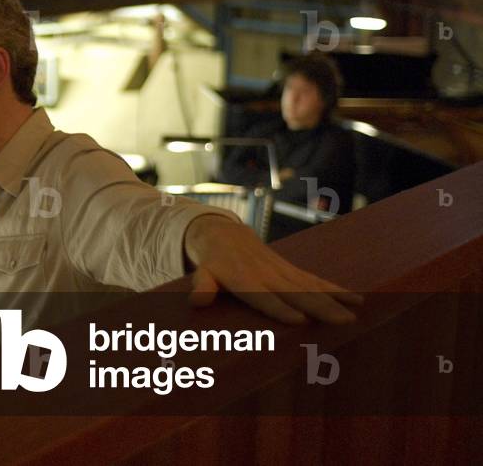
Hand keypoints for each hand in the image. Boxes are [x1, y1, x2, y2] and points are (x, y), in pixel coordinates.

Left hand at [184, 215, 362, 324]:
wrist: (224, 235)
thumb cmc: (212, 263)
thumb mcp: (201, 273)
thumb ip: (202, 285)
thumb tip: (198, 300)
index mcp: (245, 281)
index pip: (264, 298)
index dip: (280, 309)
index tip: (299, 321)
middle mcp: (268, 276)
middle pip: (296, 294)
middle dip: (320, 308)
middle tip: (343, 321)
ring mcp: (283, 272)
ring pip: (312, 287)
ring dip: (335, 300)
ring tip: (356, 312)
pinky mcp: (292, 270)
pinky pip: (316, 280)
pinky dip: (337, 289)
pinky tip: (357, 299)